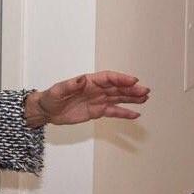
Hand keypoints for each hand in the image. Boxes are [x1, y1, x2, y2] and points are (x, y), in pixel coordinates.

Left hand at [25, 71, 149, 126]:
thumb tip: (82, 79)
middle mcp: (96, 89)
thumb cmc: (51, 97)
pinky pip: (114, 111)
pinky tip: (135, 114)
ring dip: (132, 98)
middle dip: (132, 89)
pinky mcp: (97, 111)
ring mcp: (98, 100)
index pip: (109, 78)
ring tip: (145, 98)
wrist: (47, 111)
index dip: (121, 79)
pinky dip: (124, 113)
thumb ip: (70, 85)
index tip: (133, 81)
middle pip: (118, 88)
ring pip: (119, 98)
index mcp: (89, 81)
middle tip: (145, 91)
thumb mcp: (58, 91)